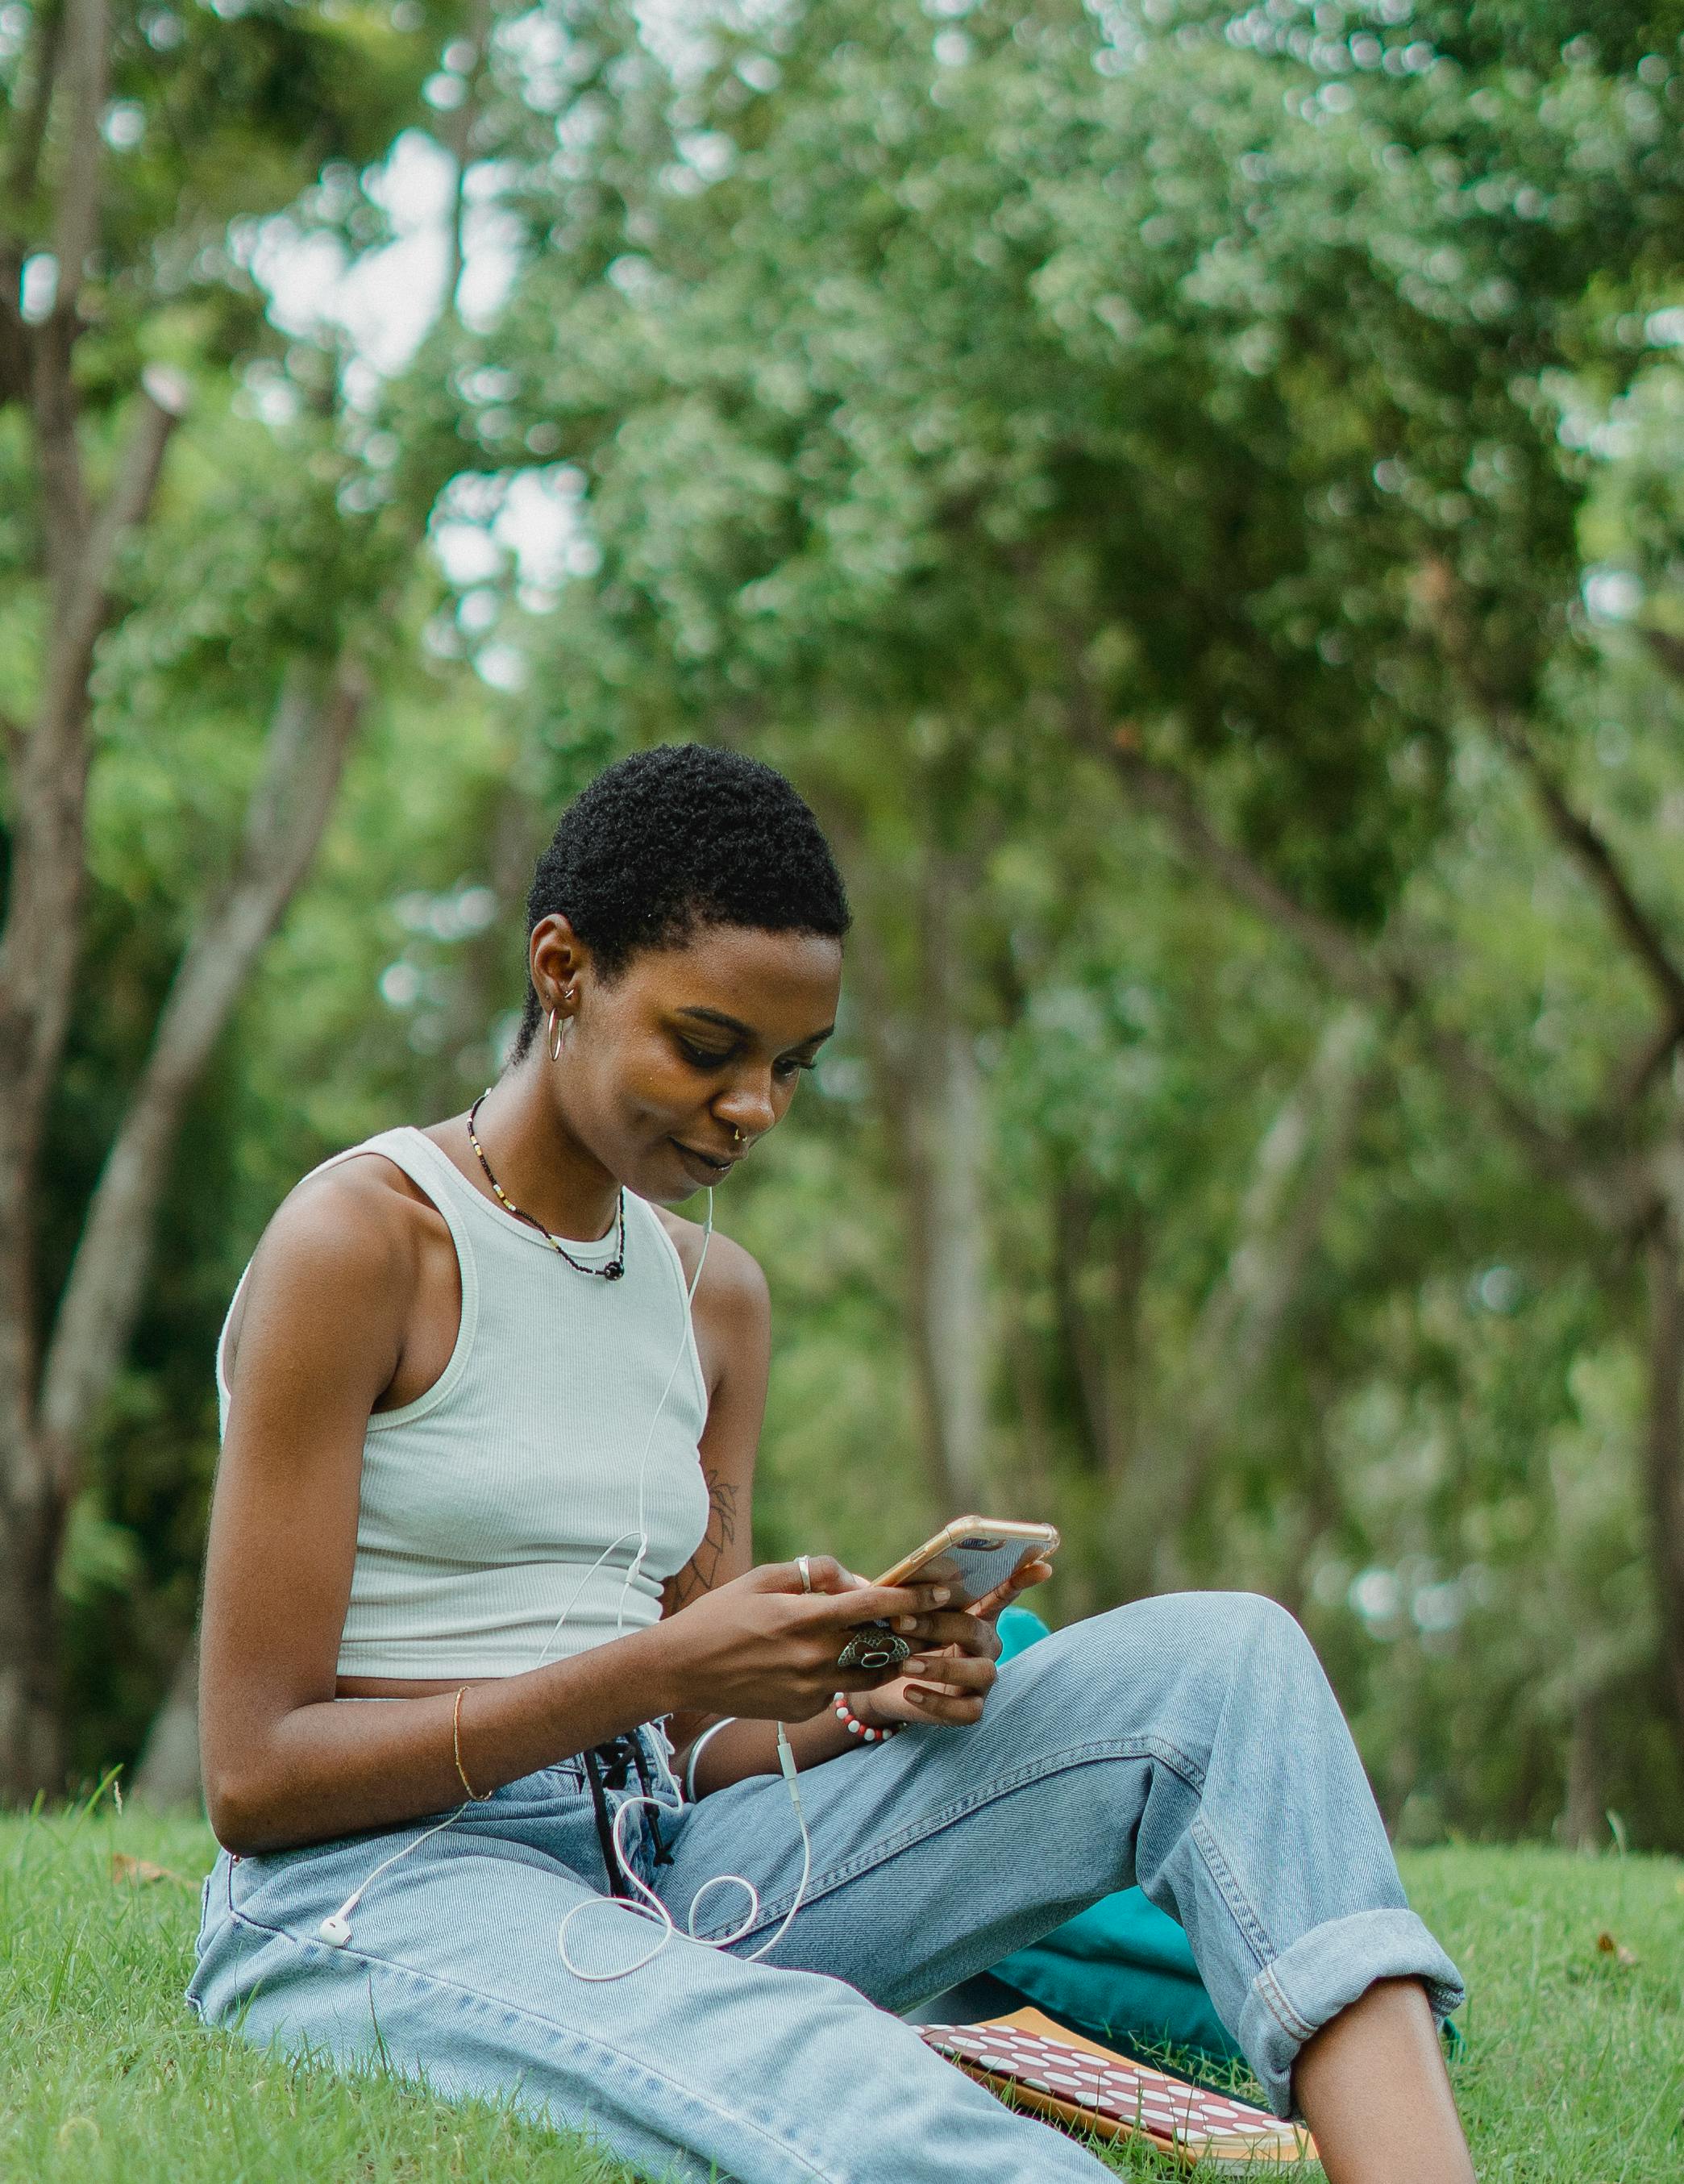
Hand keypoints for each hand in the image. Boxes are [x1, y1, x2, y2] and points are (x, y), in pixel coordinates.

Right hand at [655, 1557, 955, 1722]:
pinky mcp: (802, 1710)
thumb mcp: (764, 1577)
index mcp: (803, 1617)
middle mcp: (811, 1657)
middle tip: (933, 1619)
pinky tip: (830, 1661)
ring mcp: (809, 1689)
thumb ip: (816, 1574)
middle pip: (883, 1646)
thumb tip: (859, 1581)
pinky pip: (839, 1690)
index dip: (914, 1598)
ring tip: (895, 1641)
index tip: (943, 1590)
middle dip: (912, 1632)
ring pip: (870, 1675)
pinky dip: (845, 1674)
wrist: (681, 1669)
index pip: (875, 1607)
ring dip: (887, 1657)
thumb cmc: (721, 1614)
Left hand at [849, 1553, 1053, 1730]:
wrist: (875, 1682)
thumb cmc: (890, 1636)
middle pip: (977, 1629)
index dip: (1021, 1579)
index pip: (1001, 1592)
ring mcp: (982, 1677)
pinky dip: (937, 1701)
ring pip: (980, 1671)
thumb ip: (893, 1593)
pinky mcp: (970, 1707)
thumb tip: (862, 1577)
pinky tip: (909, 1691)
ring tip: (906, 1663)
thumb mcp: (891, 1611)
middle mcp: (985, 1643)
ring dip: (942, 1664)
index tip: (1041, 1564)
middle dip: (939, 1624)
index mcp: (972, 1612)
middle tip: (901, 1622)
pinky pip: (966, 1709)